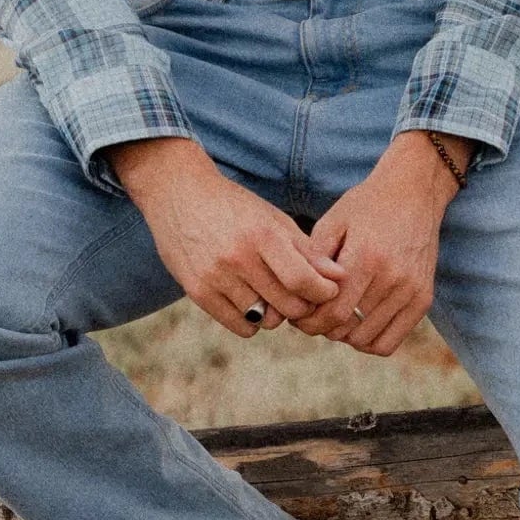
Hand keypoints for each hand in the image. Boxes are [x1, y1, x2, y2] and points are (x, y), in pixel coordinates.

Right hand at [108, 136, 343, 338]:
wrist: (179, 194)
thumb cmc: (234, 206)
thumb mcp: (273, 219)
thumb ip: (307, 250)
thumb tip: (340, 277)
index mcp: (262, 235)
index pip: (303, 281)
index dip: (322, 292)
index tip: (326, 291)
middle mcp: (238, 257)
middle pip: (287, 305)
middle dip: (303, 306)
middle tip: (303, 296)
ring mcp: (215, 276)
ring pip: (265, 319)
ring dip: (276, 313)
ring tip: (273, 295)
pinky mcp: (197, 291)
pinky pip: (240, 326)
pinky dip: (252, 321)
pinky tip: (252, 303)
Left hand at [299, 131, 467, 356]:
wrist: (414, 192)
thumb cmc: (366, 205)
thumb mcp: (333, 222)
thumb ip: (314, 259)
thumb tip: (298, 296)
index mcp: (365, 257)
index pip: (333, 312)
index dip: (310, 322)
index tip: (299, 316)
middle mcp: (392, 277)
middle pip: (348, 329)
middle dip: (322, 329)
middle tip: (313, 316)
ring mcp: (411, 290)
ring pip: (367, 340)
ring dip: (345, 336)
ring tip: (335, 318)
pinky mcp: (423, 298)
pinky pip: (391, 341)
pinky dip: (369, 341)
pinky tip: (357, 323)